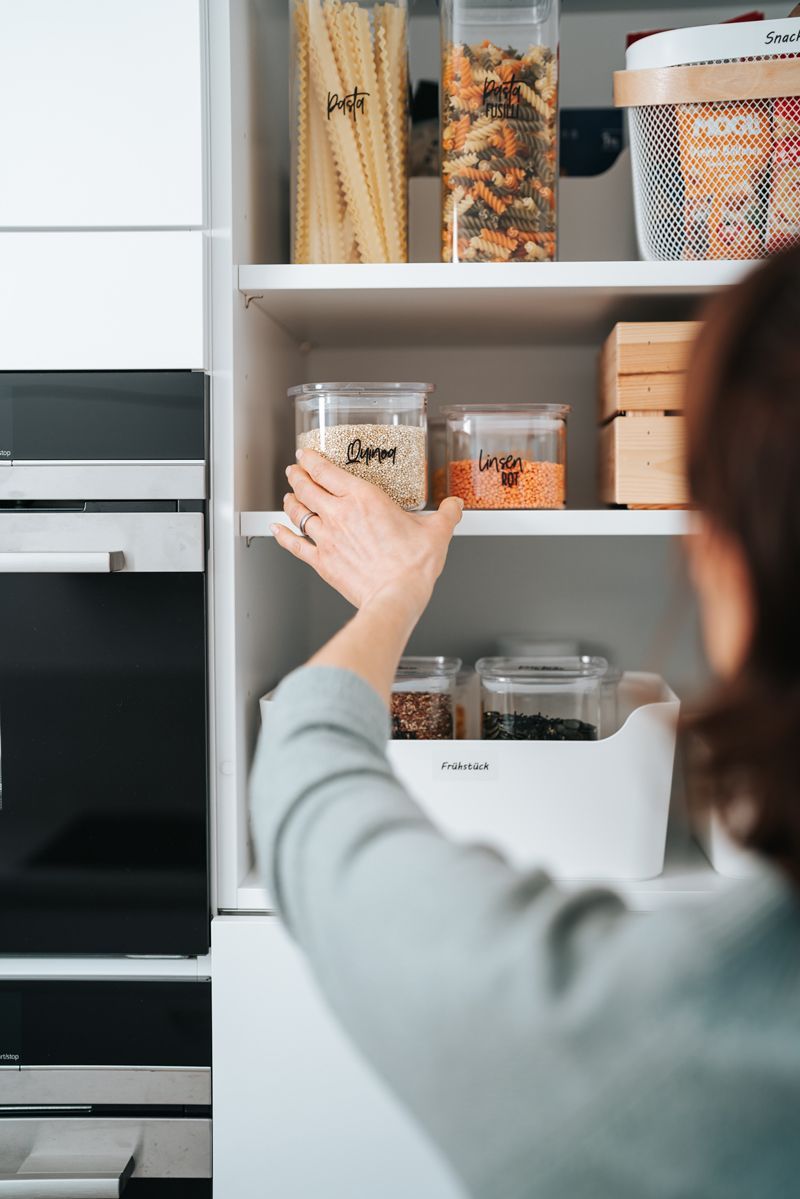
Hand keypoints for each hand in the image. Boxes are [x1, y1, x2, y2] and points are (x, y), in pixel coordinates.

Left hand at [273, 448, 462, 612]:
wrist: (396, 596)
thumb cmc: (412, 565)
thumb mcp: (437, 532)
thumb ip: (446, 514)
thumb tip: (455, 506)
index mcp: (364, 499)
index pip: (328, 471)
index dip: (312, 459)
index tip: (306, 454)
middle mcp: (339, 514)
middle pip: (307, 487)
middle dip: (297, 475)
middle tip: (294, 470)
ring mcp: (326, 538)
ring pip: (298, 512)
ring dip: (290, 500)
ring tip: (288, 495)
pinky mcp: (321, 561)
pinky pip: (294, 544)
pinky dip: (282, 535)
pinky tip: (277, 530)